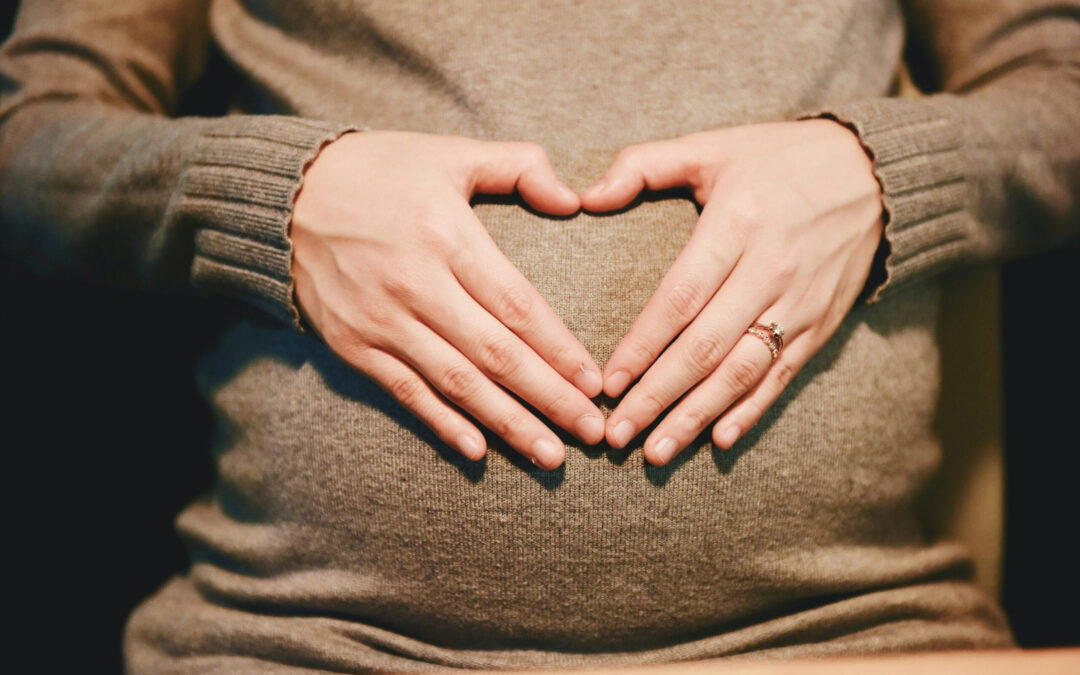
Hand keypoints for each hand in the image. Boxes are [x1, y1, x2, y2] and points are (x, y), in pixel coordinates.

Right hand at [291, 131, 604, 468]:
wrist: (285, 195)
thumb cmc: (379, 170)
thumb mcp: (450, 153)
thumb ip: (519, 166)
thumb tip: (573, 200)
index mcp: (446, 235)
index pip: (516, 305)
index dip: (559, 349)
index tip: (595, 383)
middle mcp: (415, 284)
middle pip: (495, 354)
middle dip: (550, 398)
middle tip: (593, 433)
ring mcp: (381, 321)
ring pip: (457, 383)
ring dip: (508, 423)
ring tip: (551, 455)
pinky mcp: (354, 345)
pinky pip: (406, 393)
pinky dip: (442, 424)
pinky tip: (478, 451)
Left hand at [581, 120, 883, 464]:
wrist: (876, 173)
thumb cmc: (779, 159)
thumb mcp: (712, 146)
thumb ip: (643, 166)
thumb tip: (585, 197)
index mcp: (737, 224)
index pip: (679, 298)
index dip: (642, 345)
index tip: (607, 383)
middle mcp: (770, 270)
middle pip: (705, 347)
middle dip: (657, 396)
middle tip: (617, 435)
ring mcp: (800, 302)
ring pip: (742, 372)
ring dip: (696, 417)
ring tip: (656, 452)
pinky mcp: (822, 324)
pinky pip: (782, 376)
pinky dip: (751, 411)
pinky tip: (719, 440)